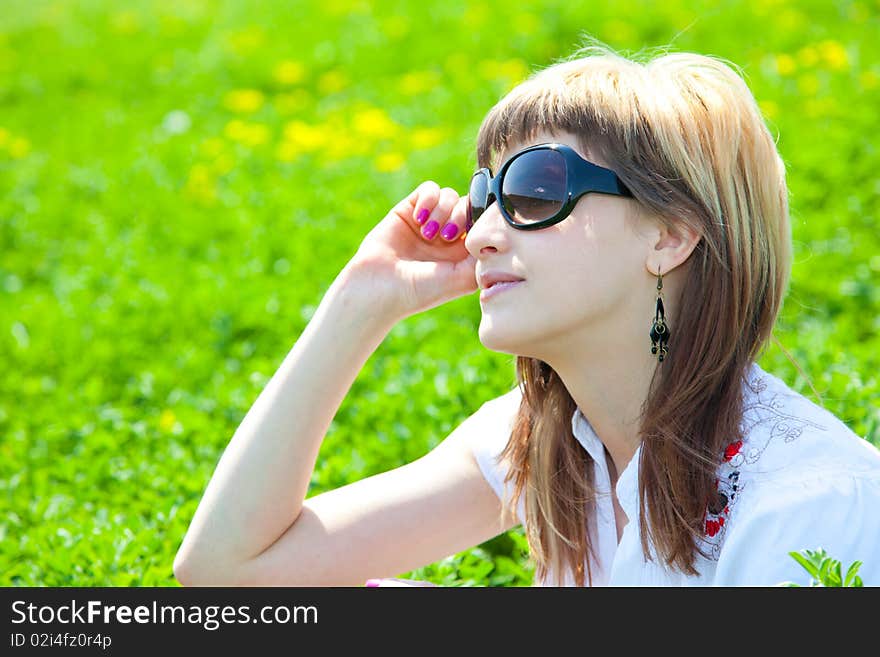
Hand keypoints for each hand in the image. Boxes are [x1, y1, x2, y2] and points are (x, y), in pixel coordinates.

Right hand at [343, 181, 476, 320]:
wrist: (378, 288)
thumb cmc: (419, 291)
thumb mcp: (462, 279)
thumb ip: (484, 257)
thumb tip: (497, 233)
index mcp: (462, 253)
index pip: (482, 223)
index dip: (482, 219)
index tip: (476, 228)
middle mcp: (446, 236)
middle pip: (467, 205)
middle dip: (462, 215)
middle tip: (449, 235)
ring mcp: (427, 222)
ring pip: (449, 196)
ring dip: (443, 211)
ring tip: (428, 233)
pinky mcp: (408, 210)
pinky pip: (429, 189)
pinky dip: (429, 199)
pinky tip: (420, 219)